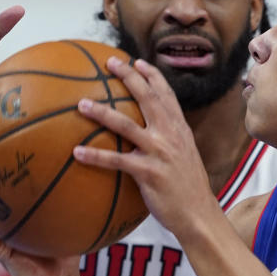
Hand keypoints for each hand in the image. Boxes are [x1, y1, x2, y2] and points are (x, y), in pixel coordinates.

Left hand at [72, 57, 219, 239]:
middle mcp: (171, 135)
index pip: (166, 95)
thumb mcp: (185, 156)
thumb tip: (151, 133)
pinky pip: (117, 161)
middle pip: (147, 98)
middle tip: (110, 63)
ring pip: (126, 125)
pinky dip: (95, 156)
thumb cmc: (188, 188)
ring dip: (102, 113)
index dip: (152, 76)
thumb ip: (170, 140)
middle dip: (128, 77)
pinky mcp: (149, 173)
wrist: (199, 214)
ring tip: (81, 104)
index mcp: (180, 130)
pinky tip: (77, 152)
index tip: (137, 61)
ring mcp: (160, 153)